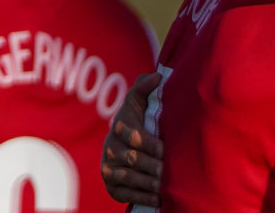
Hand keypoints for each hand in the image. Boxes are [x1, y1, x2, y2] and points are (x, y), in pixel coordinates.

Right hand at [100, 72, 163, 205]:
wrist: (122, 142)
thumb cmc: (138, 118)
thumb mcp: (139, 101)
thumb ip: (145, 87)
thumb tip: (158, 76)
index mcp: (120, 127)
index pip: (132, 136)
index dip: (148, 144)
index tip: (163, 149)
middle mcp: (111, 149)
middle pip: (132, 160)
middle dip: (150, 166)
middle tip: (166, 172)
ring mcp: (109, 169)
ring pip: (127, 178)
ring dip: (146, 184)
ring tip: (162, 187)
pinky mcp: (110, 186)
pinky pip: (124, 194)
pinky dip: (140, 197)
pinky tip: (157, 200)